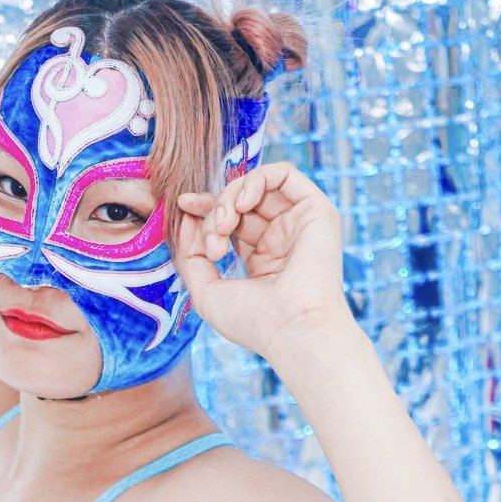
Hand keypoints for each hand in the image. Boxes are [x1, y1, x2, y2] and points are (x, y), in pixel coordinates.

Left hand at [174, 161, 353, 360]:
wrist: (292, 328)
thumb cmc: (253, 321)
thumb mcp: (206, 291)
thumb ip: (191, 255)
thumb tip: (187, 217)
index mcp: (262, 260)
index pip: (231, 220)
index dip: (205, 208)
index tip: (183, 206)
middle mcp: (282, 240)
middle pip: (240, 202)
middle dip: (215, 210)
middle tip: (213, 240)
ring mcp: (300, 224)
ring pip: (257, 186)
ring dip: (231, 197)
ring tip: (225, 225)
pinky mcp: (316, 210)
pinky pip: (285, 173)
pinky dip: (257, 179)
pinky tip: (243, 203)